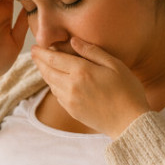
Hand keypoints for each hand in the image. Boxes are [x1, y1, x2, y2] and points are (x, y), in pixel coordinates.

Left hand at [31, 37, 149, 137]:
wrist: (129, 122)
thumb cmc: (127, 90)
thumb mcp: (115, 65)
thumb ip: (92, 51)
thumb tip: (73, 41)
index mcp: (81, 71)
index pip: (53, 58)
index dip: (42, 52)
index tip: (35, 47)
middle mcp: (71, 86)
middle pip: (48, 71)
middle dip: (39, 61)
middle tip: (34, 54)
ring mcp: (69, 100)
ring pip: (51, 83)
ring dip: (45, 73)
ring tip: (44, 65)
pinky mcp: (71, 111)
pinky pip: (57, 95)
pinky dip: (53, 85)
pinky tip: (56, 81)